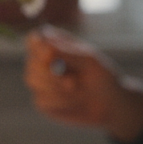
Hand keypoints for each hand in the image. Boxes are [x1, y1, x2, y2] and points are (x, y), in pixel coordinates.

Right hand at [23, 25, 142, 142]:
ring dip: (56, 87)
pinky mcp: (43, 102)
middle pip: (31, 62)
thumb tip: (45, 48)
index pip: (35, 39)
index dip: (37, 45)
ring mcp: (41, 83)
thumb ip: (67, 53)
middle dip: (49, 73)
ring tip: (76, 88)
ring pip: (32, 80)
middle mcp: (44, 63)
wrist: (111, 105)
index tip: (50, 55)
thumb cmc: (102, 76)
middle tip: (72, 81)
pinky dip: (59, 101)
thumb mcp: (89, 61)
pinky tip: (74, 101)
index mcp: (55, 46)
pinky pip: (41, 100)